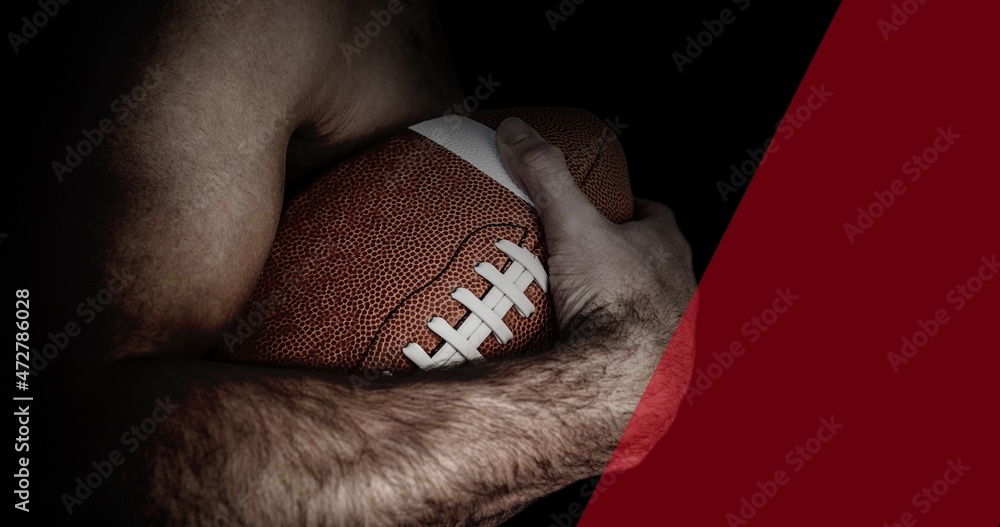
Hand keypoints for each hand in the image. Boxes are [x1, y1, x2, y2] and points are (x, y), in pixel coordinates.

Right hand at [496, 118, 695, 346]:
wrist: (624, 378)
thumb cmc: (615, 300)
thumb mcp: (573, 226)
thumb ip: (547, 176)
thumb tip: (519, 131)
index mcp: (666, 247)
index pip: (654, 214)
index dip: (628, 207)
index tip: (600, 208)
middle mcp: (678, 286)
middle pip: (645, 260)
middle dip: (614, 257)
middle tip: (572, 257)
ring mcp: (671, 329)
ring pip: (640, 305)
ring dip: (611, 302)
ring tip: (568, 304)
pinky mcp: (656, 365)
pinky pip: (629, 346)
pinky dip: (608, 343)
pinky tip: (577, 346)